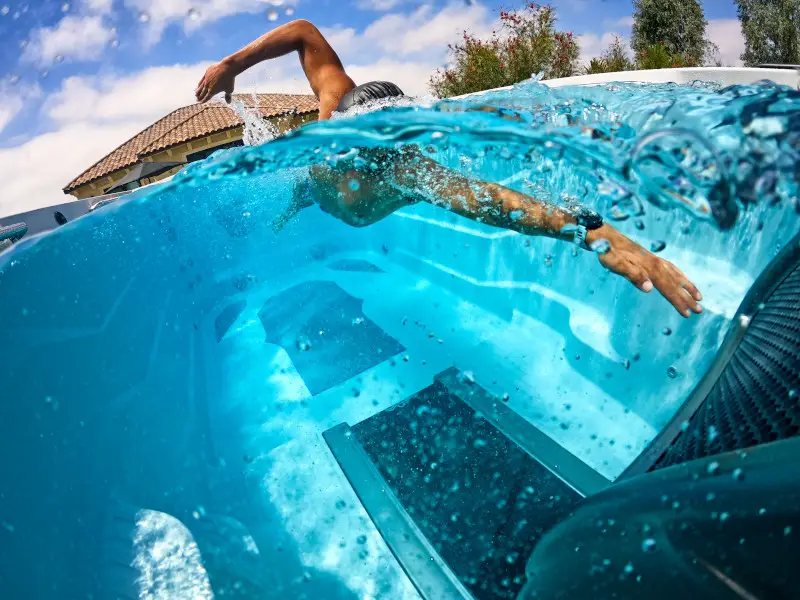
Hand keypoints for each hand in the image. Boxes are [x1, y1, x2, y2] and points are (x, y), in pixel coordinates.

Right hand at [195, 60, 235, 102]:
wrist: (227, 68)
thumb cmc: (229, 80)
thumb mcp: (229, 90)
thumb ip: (227, 96)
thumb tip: (229, 102)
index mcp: (213, 91)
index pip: (207, 97)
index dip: (204, 100)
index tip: (201, 102)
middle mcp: (208, 86)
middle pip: (202, 93)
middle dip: (200, 97)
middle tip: (197, 100)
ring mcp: (206, 79)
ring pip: (200, 86)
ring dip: (198, 91)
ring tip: (196, 94)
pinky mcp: (206, 73)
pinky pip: (202, 80)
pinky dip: (199, 84)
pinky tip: (198, 85)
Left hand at [588, 225, 702, 316]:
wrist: (605, 237)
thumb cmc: (608, 253)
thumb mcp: (616, 265)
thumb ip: (633, 275)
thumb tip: (649, 288)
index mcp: (650, 268)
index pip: (668, 289)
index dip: (678, 302)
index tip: (687, 314)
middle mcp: (657, 264)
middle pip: (675, 284)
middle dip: (687, 298)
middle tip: (699, 311)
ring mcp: (656, 260)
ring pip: (676, 276)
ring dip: (688, 287)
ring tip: (699, 298)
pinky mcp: (652, 258)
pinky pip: (672, 269)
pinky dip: (680, 276)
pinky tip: (683, 279)